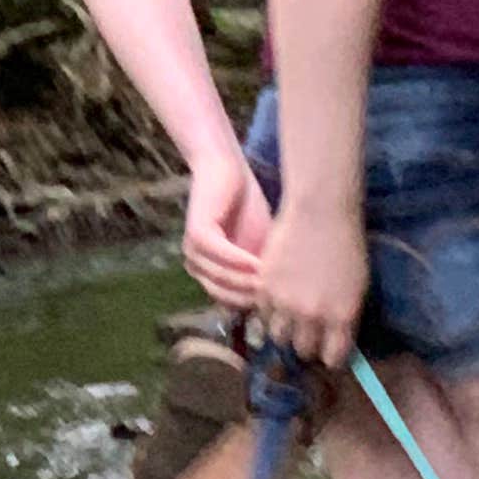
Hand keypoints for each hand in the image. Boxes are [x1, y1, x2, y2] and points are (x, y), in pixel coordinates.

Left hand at [180, 148, 272, 308]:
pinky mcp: (197, 234)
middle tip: (280, 300)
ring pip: (222, 278)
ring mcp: (194, 252)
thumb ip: (265, 273)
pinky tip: (259, 264)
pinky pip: (219, 255)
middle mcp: (198, 267)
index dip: (256, 306)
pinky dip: (239, 261)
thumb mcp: (261, 248)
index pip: (233, 302)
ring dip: (247, 282)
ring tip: (273, 284)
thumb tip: (284, 302)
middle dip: (252, 298)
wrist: (228, 171)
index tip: (283, 307)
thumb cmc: (246, 208)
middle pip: (226, 295)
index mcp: (211, 274)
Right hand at [251, 196, 368, 372]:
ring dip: (286, 331)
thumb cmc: (347, 246)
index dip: (331, 357)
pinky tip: (278, 301)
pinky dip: (270, 312)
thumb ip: (345, 318)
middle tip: (309, 333)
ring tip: (291, 318)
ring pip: (279, 337)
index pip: (333, 358)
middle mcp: (312, 316)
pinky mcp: (263, 289)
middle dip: (308, 345)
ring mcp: (284, 303)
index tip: (329, 352)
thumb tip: (337, 341)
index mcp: (341, 317)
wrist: (319, 212)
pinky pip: (263, 315)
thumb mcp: (358, 288)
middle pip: (303, 350)